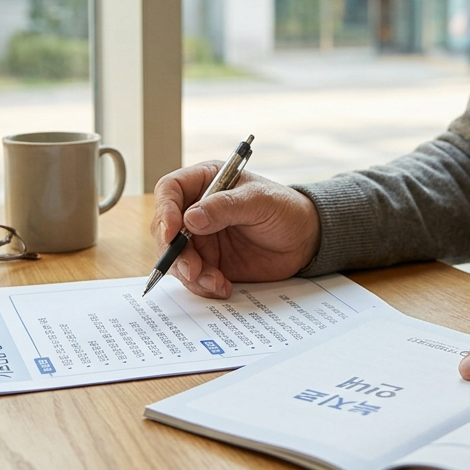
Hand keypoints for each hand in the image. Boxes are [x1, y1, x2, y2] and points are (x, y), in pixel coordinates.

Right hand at [152, 162, 320, 298]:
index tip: (172, 232)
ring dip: (190, 273)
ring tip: (215, 281)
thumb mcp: (259, 201)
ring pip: (176, 257)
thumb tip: (190, 218)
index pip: (170, 190)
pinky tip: (223, 286)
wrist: (304, 240)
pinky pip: (194, 277)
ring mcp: (200, 238)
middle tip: (192, 269)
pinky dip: (203, 285)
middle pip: (165, 229)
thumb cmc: (284, 208)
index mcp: (205, 182)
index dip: (165, 210)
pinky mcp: (209, 262)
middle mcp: (196, 210)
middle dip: (174, 252)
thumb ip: (225, 207)